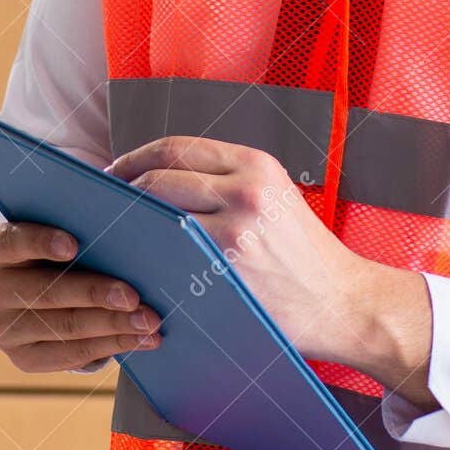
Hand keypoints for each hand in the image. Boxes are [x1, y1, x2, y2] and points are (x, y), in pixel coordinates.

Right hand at [0, 219, 163, 372]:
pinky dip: (110, 346)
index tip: (74, 245)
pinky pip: (69, 355)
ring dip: (113, 326)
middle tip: (135, 297)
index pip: (12, 242)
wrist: (29, 280)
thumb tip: (130, 212)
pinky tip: (140, 339)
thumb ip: (76, 221)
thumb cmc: (52, 241)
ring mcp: (0, 329)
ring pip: (64, 328)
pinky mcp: (21, 357)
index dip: (42, 242)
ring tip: (149, 323)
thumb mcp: (53, 225)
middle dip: (96, 295)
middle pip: (47, 293)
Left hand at [104, 135, 379, 365]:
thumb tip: (160, 182)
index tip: (114, 172)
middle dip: (123, 191)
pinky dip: (148, 259)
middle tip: (105, 207)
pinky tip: (139, 266)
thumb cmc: (305, 254)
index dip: (135, 158)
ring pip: (159, 218)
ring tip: (116, 235)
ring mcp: (235, 233)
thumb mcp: (276, 196)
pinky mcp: (228, 272)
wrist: (345, 302)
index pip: (177, 148)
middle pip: (159, 178)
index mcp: (256, 164)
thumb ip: (227, 182)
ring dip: (130, 226)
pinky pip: (171, 258)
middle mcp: (245, 190)